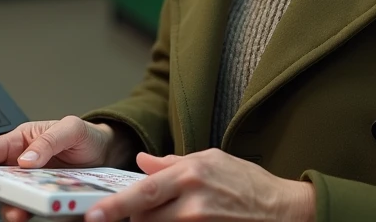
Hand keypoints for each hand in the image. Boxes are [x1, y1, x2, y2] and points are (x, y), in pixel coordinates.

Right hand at [0, 117, 128, 219]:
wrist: (107, 154)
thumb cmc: (86, 136)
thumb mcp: (71, 129)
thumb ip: (48, 141)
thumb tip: (25, 159)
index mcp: (17, 141)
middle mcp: (17, 163)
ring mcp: (27, 183)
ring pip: (2, 197)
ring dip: (0, 207)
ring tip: (11, 213)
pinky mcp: (39, 198)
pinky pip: (24, 208)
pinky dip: (20, 214)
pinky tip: (23, 216)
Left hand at [84, 149, 315, 221]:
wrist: (282, 210)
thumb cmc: (247, 181)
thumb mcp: (211, 159)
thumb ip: (171, 163)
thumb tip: (142, 162)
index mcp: (191, 174)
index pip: (142, 193)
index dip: (114, 207)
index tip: (93, 216)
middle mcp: (192, 203)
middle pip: (143, 217)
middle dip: (135, 215)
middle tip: (139, 210)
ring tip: (169, 212)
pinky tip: (178, 219)